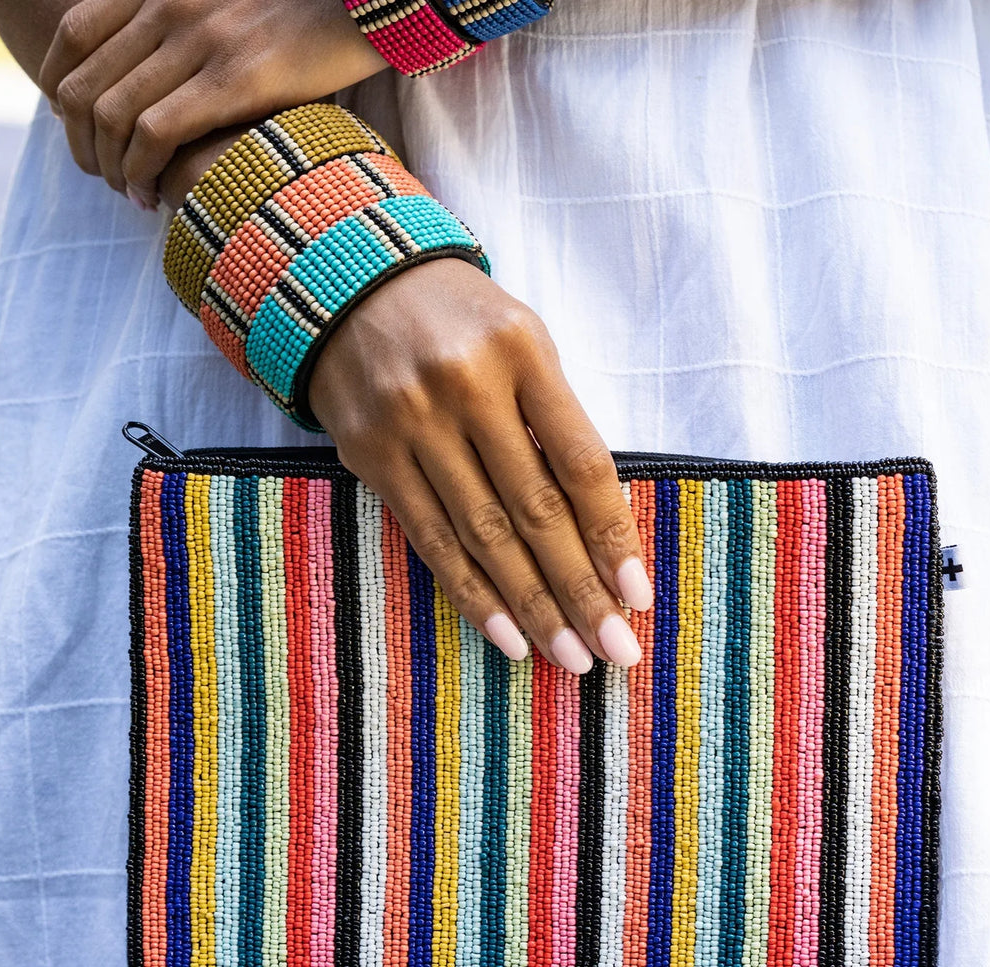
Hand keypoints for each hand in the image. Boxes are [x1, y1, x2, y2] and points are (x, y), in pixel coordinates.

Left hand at [38, 0, 386, 208]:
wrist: (362, 8)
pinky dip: (141, 172)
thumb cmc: (300, 22)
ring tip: (129, 194)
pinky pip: (155, 132)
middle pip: (85, 84)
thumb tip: (162, 80)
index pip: (74, 34)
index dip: (61, 89)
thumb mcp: (226, 12)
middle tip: (101, 177)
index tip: (78, 129)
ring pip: (112, 115)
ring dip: (109, 168)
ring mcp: (198, 42)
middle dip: (81, 145)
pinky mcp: (231, 80)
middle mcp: (168, 6)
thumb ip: (186, 31)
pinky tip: (152, 197)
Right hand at [308, 258, 653, 672]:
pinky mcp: (371, 455)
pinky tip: (506, 637)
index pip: (580, 462)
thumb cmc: (460, 321)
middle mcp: (465, 386)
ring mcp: (411, 423)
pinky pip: (430, 539)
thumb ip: (556, 421)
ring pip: (483, 535)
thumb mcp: (522, 342)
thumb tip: (598, 528)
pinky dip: (471, 593)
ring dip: (532, 606)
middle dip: (580, 589)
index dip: (613, 535)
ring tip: (570, 657)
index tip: (639, 597)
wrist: (350, 285)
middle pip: (535, 510)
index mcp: (521, 350)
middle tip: (616, 651)